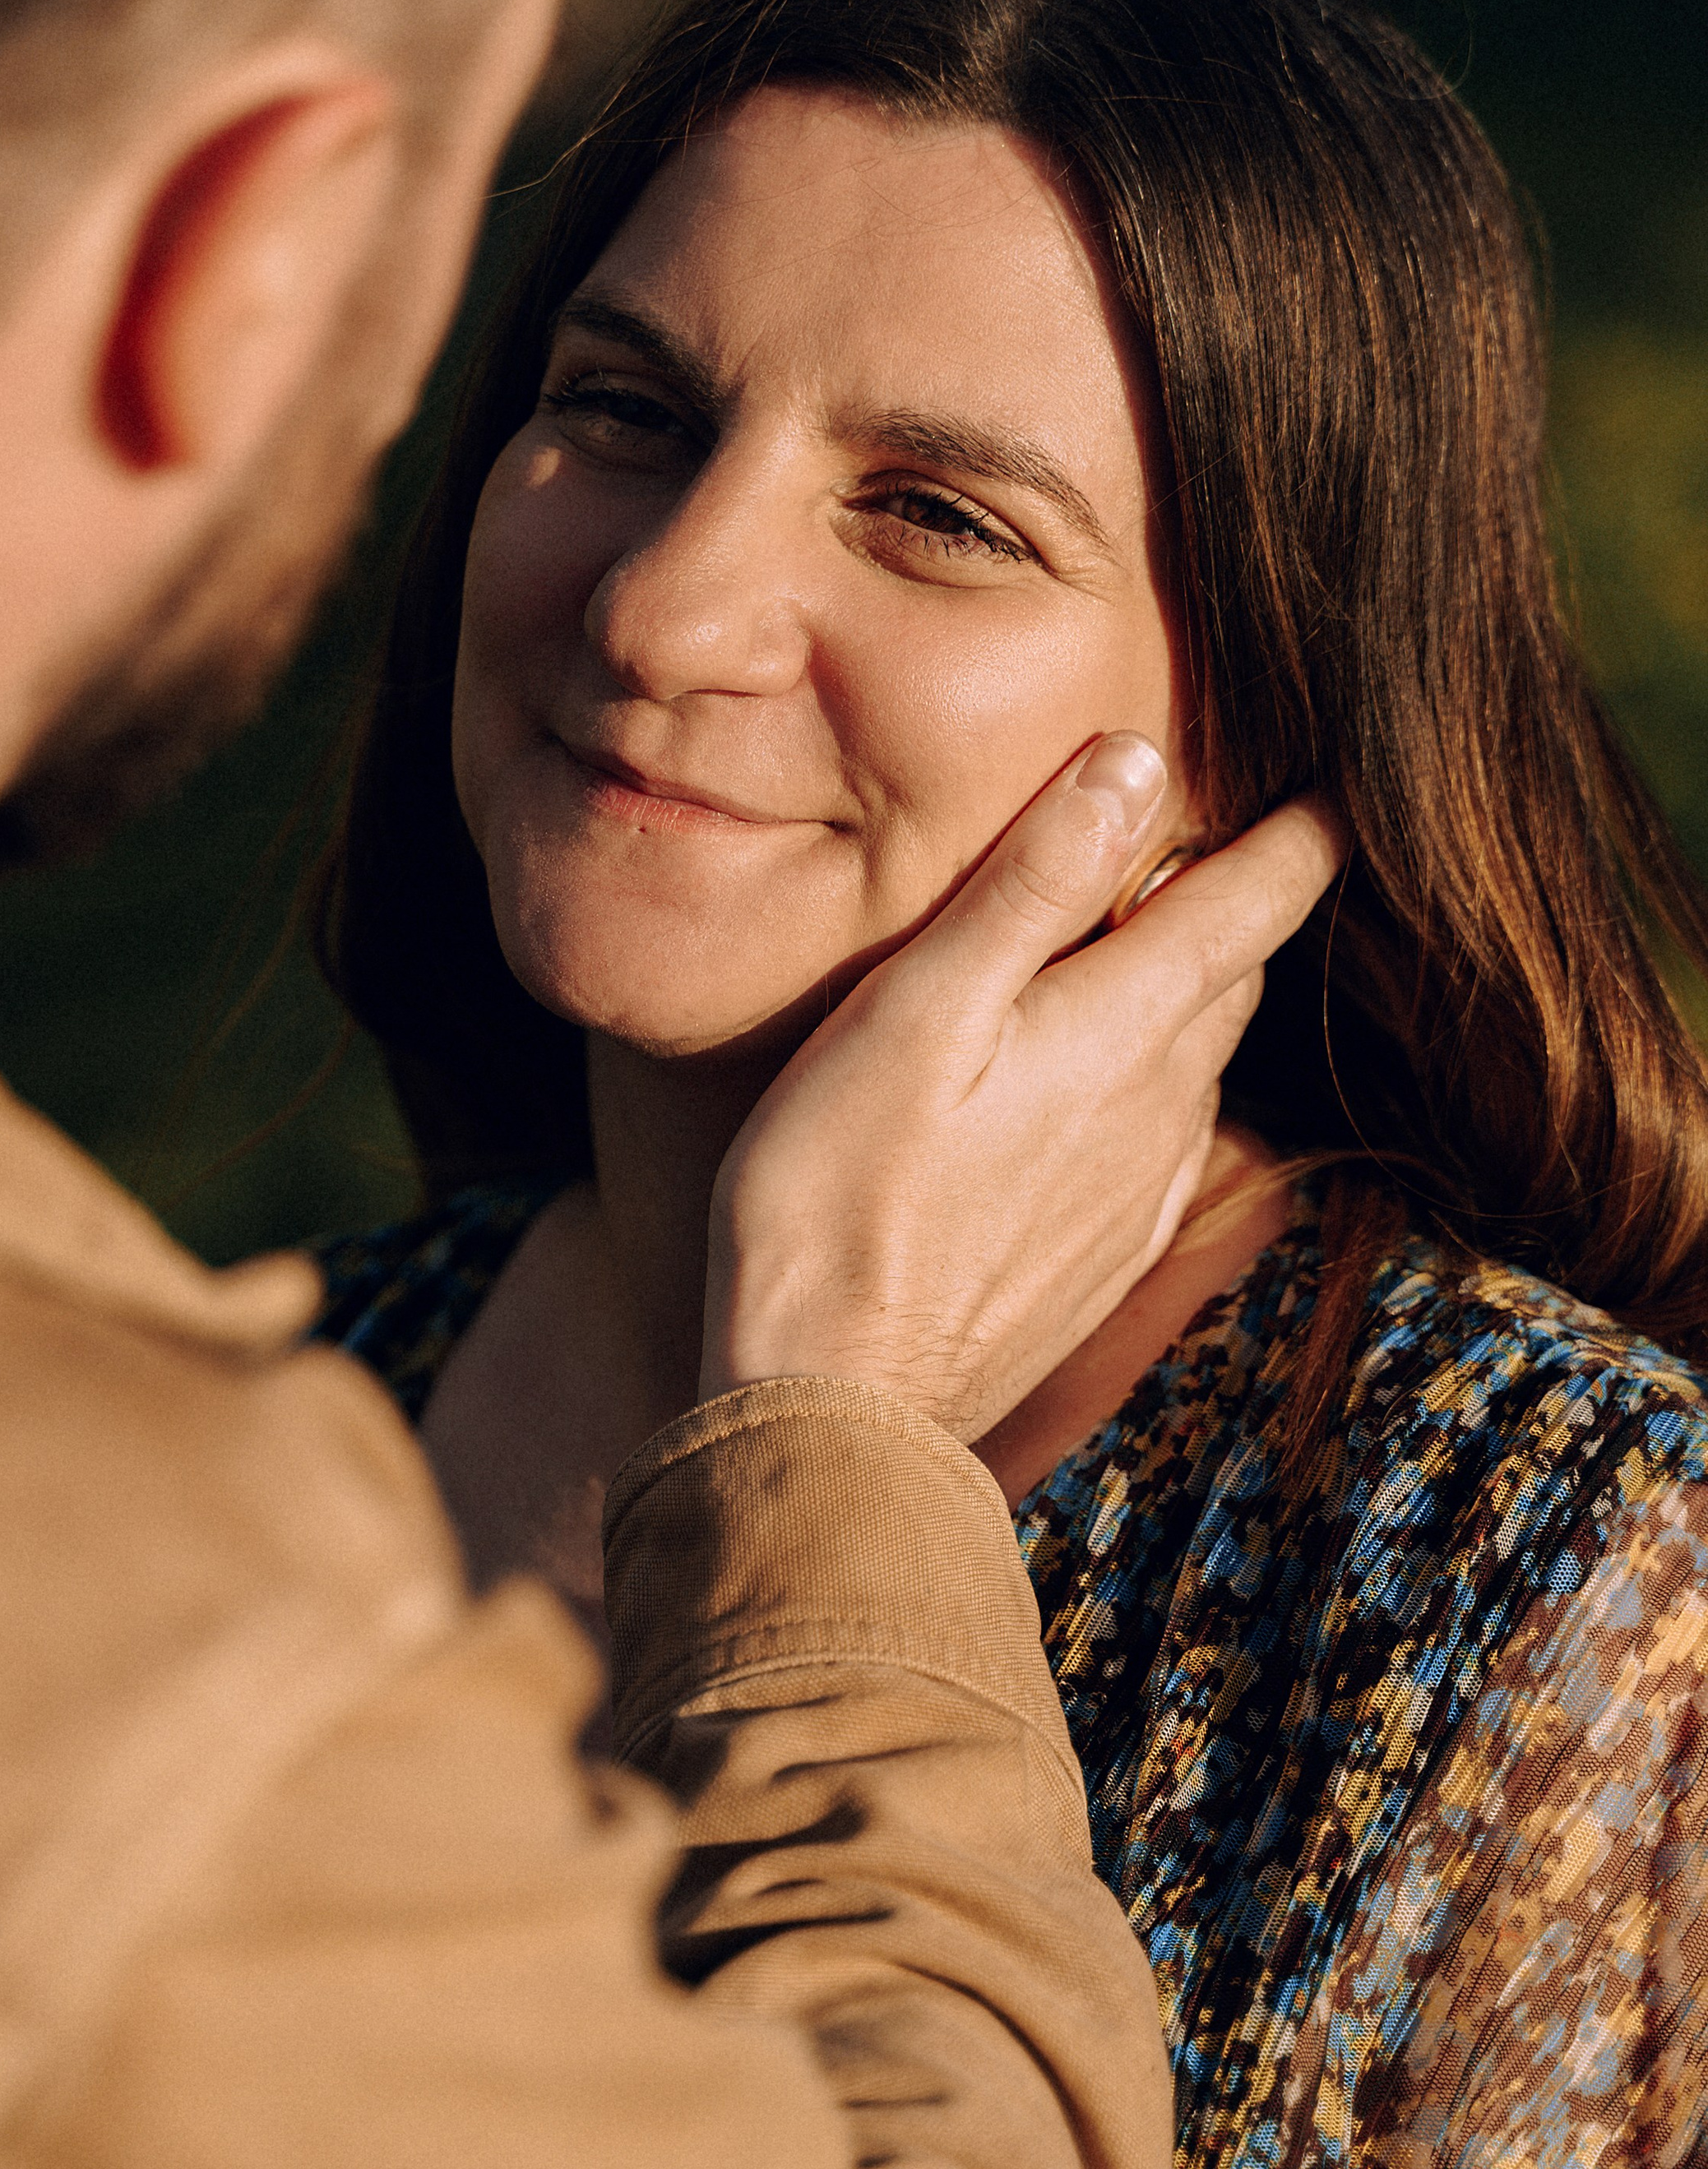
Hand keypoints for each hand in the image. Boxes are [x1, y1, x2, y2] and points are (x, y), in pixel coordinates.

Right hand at [702, 734, 1342, 1441]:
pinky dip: (1148, 1080)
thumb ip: (1030, 885)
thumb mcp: (917, 1008)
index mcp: (1122, 1030)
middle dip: (1241, 901)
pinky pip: (1160, 1139)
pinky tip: (1093, 1082)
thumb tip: (1136, 763)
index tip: (1336, 780)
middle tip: (1222, 835)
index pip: (1251, 905)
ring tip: (1140, 939)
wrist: (833, 1405)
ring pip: (1196, 1058)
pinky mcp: (1103, 1253)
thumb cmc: (839, 1191)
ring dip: (1186, 992)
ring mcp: (1138, 1190)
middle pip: (1234, 976)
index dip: (1300, 834)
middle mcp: (1159, 1109)